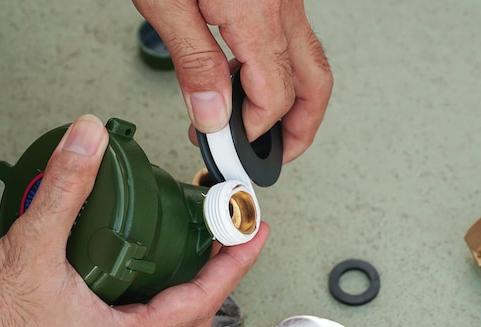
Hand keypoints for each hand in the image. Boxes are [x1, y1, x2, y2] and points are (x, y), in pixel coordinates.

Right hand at [0, 115, 268, 326]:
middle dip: (222, 270)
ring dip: (191, 279)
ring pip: (171, 316)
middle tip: (233, 234)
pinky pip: (142, 315)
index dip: (235, 263)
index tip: (253, 233)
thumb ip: (64, 190)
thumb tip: (88, 143)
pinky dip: (158, 286)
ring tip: (199, 242)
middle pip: (196, 311)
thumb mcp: (28, 251)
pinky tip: (144, 261)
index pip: (203, 299)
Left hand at [133, 0, 332, 162]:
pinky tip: (250, 82)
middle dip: (302, 129)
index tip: (227, 147)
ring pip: (311, 63)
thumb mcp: (166, 1)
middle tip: (278, 157)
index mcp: (256, 13)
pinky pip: (293, 42)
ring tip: (267, 130)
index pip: (273, 98)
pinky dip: (282, 73)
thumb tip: (213, 115)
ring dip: (298, 103)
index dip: (253, 131)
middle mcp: (282, 6)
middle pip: (314, 85)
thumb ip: (193, 63)